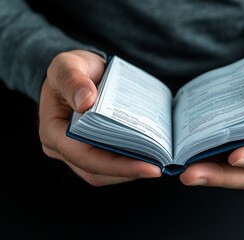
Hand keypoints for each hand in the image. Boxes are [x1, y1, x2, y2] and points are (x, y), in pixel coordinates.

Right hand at [38, 50, 160, 185]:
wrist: (79, 73)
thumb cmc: (71, 69)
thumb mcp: (67, 65)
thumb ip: (73, 80)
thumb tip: (86, 102)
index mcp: (53, 131)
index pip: (84, 157)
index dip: (117, 166)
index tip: (148, 166)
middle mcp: (62, 148)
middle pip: (96, 171)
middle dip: (128, 172)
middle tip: (159, 167)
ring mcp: (77, 151)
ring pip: (104, 173)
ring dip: (130, 171)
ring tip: (157, 163)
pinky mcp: (91, 149)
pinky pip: (109, 164)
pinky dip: (128, 162)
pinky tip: (148, 155)